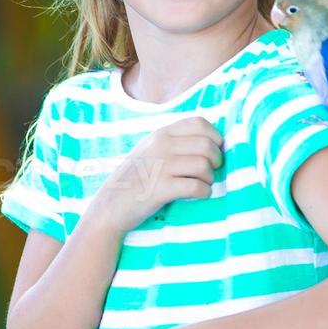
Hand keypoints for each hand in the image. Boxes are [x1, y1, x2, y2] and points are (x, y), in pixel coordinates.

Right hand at [85, 117, 223, 234]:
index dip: (215, 137)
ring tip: (202, 184)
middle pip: (207, 145)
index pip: (199, 123)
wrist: (111, 205)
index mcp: (161, 134)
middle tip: (209, 173)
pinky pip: (197, 187)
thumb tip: (211, 140)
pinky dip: (204, 193)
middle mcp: (160, 145)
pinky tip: (198, 195)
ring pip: (204, 166)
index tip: (214, 152)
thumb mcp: (150, 149)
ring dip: (210, 178)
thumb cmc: (137, 178)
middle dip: (216, 161)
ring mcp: (160, 166)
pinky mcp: (161, 188)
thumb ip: (175, 141)